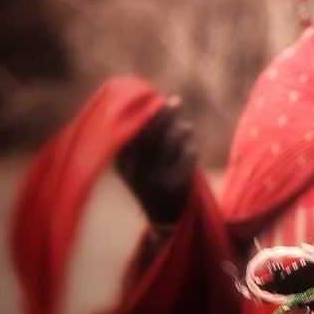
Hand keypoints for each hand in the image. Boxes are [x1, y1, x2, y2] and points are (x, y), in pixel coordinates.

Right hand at [115, 97, 197, 225]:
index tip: (157, 98)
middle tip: (177, 101)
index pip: (132, 132)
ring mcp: (155, 180)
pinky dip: (192, 148)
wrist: (165, 215)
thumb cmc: (154, 177)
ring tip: (186, 129)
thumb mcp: (140, 160)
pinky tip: (190, 152)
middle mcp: (135, 172)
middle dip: (165, 114)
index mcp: (122, 163)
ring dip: (182, 130)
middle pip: (151, 134)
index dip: (146, 112)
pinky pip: (188, 154)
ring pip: (172, 141)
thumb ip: (146, 135)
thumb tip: (162, 102)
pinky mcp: (175, 185)